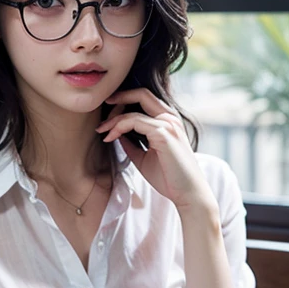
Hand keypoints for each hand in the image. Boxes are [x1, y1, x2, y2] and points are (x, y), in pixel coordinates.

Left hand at [96, 88, 213, 211]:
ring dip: (113, 119)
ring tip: (102, 131)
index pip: (144, 98)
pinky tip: (110, 138)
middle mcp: (170, 118)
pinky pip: (134, 121)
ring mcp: (168, 124)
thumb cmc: (168, 178)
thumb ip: (132, 143)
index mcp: (168, 121)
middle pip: (141, 93)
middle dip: (118, 99)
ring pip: (133, 109)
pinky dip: (119, 127)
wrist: (187, 194)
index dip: (124, 101)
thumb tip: (116, 134)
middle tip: (101, 113)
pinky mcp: (164, 133)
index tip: (106, 114)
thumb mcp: (143, 157)